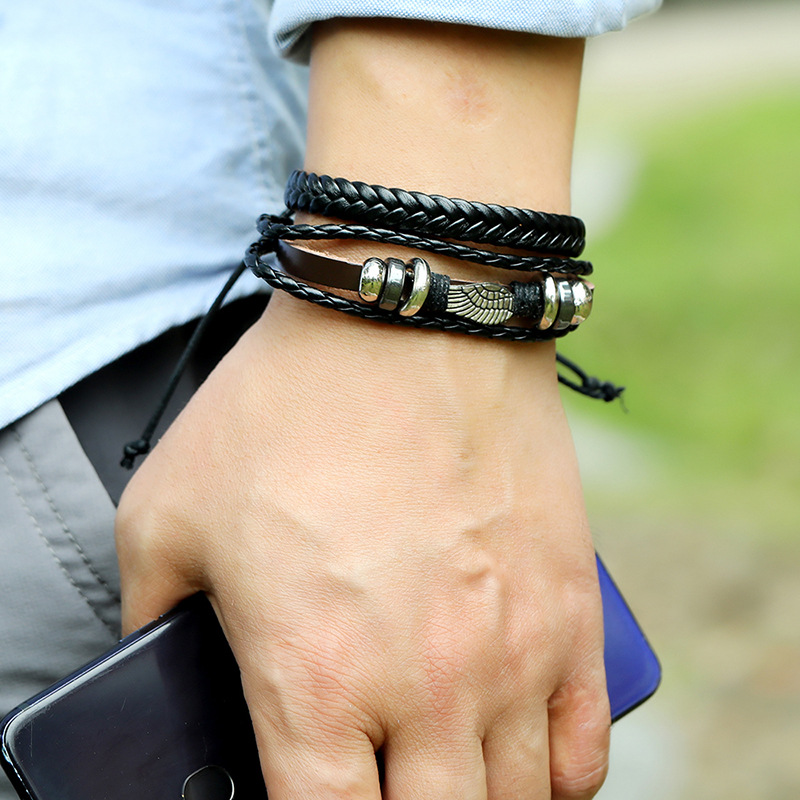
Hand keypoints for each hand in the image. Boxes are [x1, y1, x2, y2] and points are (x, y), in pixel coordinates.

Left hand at [116, 292, 609, 799]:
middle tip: (374, 776)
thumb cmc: (287, 408)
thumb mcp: (167, 509)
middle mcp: (427, 689)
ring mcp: (513, 654)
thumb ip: (151, 611)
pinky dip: (556, 779)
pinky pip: (583, 748)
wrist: (409, 323)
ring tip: (441, 769)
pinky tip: (523, 758)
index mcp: (315, 680)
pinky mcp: (570, 609)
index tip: (311, 792)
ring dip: (472, 799)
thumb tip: (156, 658)